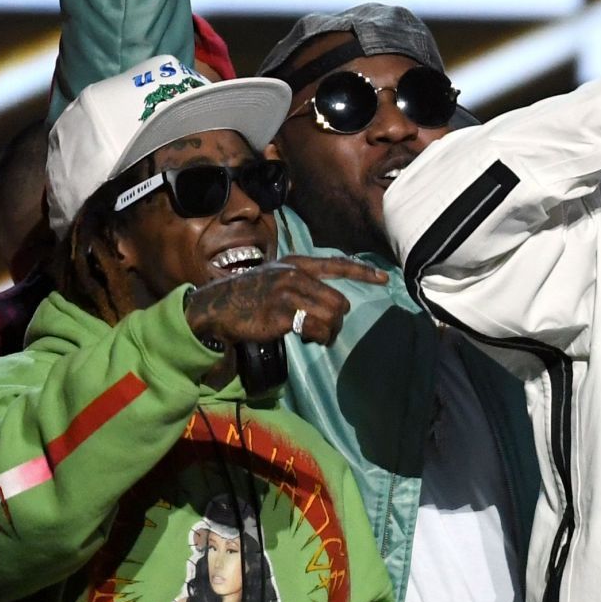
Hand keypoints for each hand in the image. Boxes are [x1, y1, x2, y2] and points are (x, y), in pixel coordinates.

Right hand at [185, 256, 386, 349]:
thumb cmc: (247, 296)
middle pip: (339, 301)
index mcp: (294, 264)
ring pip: (332, 316)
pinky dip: (318, 338)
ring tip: (313, 334)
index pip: (336, 265)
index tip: (384, 279)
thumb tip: (330, 304)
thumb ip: (301, 283)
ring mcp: (288, 293)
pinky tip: (305, 338)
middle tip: (321, 329)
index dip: (362, 273)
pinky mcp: (282, 313)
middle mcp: (294, 274)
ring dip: (328, 332)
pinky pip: (317, 329)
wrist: (216, 307)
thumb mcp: (274, 278)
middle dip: (335, 320)